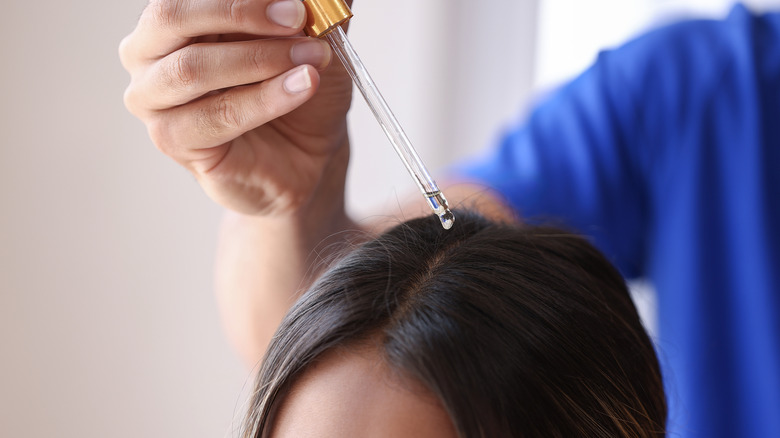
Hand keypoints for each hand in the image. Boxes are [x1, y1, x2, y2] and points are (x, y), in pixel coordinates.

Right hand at [119, 0, 352, 216]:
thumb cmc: (295, 91)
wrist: (307, 155)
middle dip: (241, 12)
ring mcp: (152, 98)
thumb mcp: (310, 37)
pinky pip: (216, 115)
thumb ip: (306, 7)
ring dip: (260, 59)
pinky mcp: (173, 140)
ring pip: (192, 69)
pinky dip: (265, 99)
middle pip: (172, 16)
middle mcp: (149, 52)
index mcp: (173, 18)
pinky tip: (304, 85)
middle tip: (298, 16)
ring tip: (313, 58)